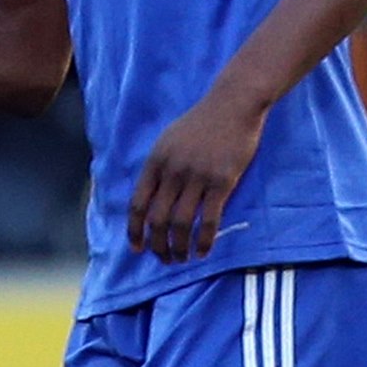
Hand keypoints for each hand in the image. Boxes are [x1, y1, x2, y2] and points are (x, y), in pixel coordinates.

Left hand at [127, 93, 266, 262]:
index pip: (138, 203)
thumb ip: (158, 168)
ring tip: (180, 259)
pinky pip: (209, 219)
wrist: (232, 106)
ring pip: (181, 222)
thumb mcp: (167, 141)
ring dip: (178, 246)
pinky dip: (204, 239)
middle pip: (157, 218)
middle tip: (162, 260)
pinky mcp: (222, 182)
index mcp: (155, 162)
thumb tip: (150, 196)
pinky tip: (203, 252)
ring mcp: (196, 177)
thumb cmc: (200, 124)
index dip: (135, 229)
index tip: (135, 247)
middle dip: (156, 244)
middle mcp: (171, 171)